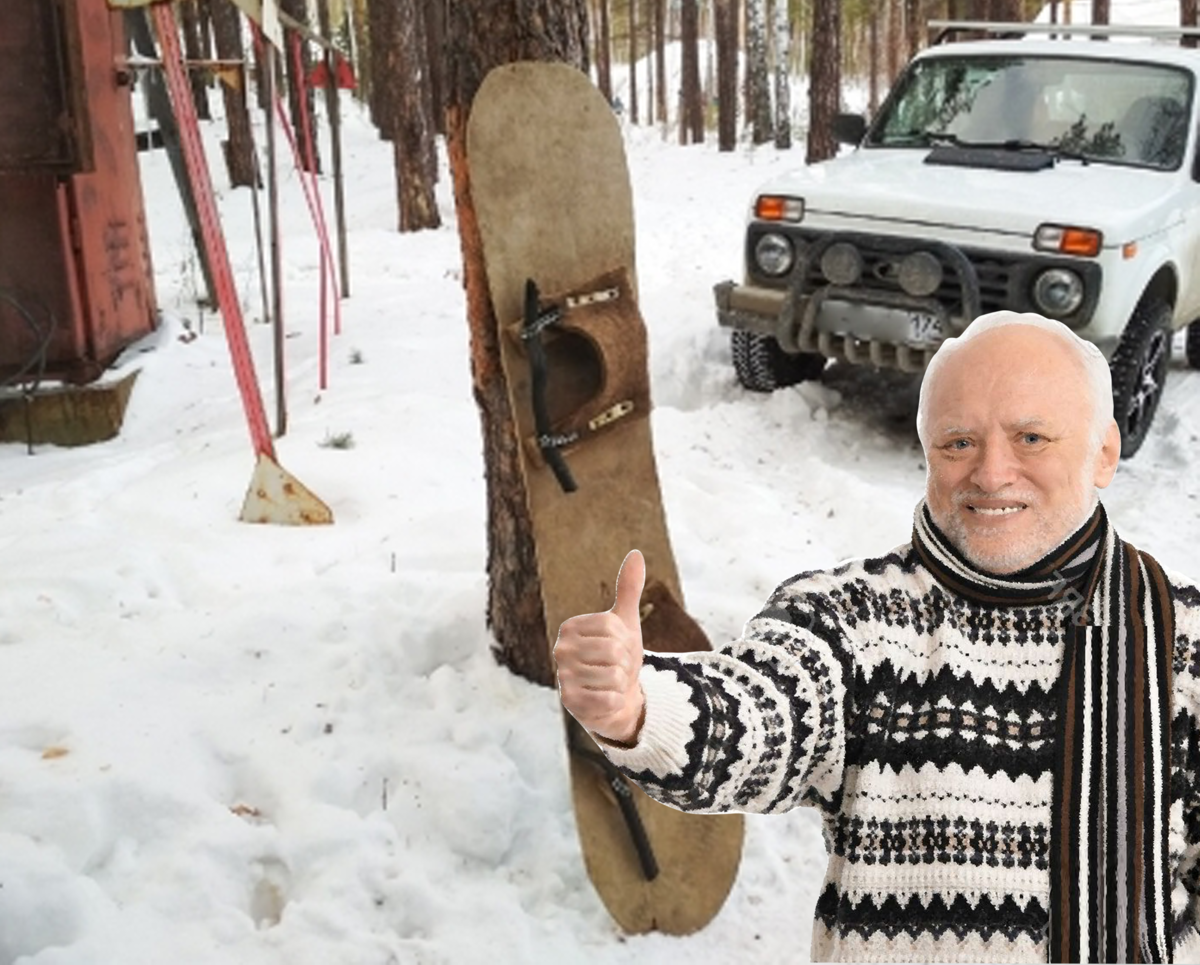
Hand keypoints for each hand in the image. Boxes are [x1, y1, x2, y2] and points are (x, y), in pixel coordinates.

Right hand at [553, 549, 646, 743]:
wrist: (618, 697)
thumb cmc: (619, 658)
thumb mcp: (625, 623)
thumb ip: (628, 589)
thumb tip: (636, 553)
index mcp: (570, 627)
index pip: (613, 627)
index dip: (626, 640)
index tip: (619, 648)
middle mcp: (560, 650)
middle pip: (614, 651)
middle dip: (625, 663)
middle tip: (617, 669)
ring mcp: (562, 677)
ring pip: (613, 676)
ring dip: (621, 684)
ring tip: (612, 684)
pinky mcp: (570, 704)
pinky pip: (609, 698)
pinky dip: (617, 701)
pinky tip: (608, 701)